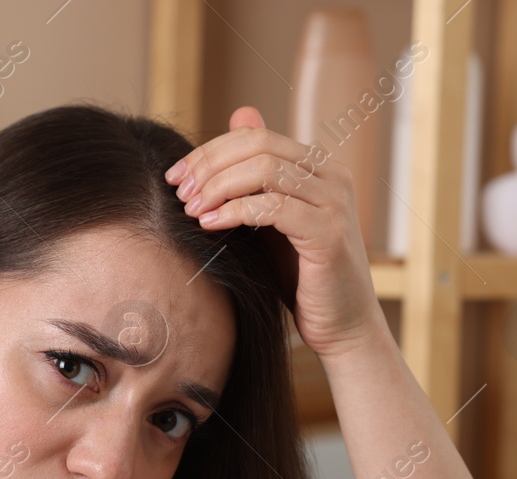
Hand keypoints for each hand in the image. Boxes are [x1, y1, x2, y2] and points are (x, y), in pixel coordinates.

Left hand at [165, 105, 387, 360]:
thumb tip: (239, 115)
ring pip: (265, 170)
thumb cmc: (301, 276)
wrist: (340, 325)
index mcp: (318, 167)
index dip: (210, 151)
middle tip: (179, 191)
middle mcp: (331, 176)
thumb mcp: (271, 220)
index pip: (256, 137)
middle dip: (210, 165)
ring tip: (191, 209)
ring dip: (219, 187)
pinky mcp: (329, 233)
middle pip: (259, 146)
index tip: (175, 176)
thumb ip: (255, 178)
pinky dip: (235, 212)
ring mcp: (334, 202)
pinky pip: (274, 208)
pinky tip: (208, 225)